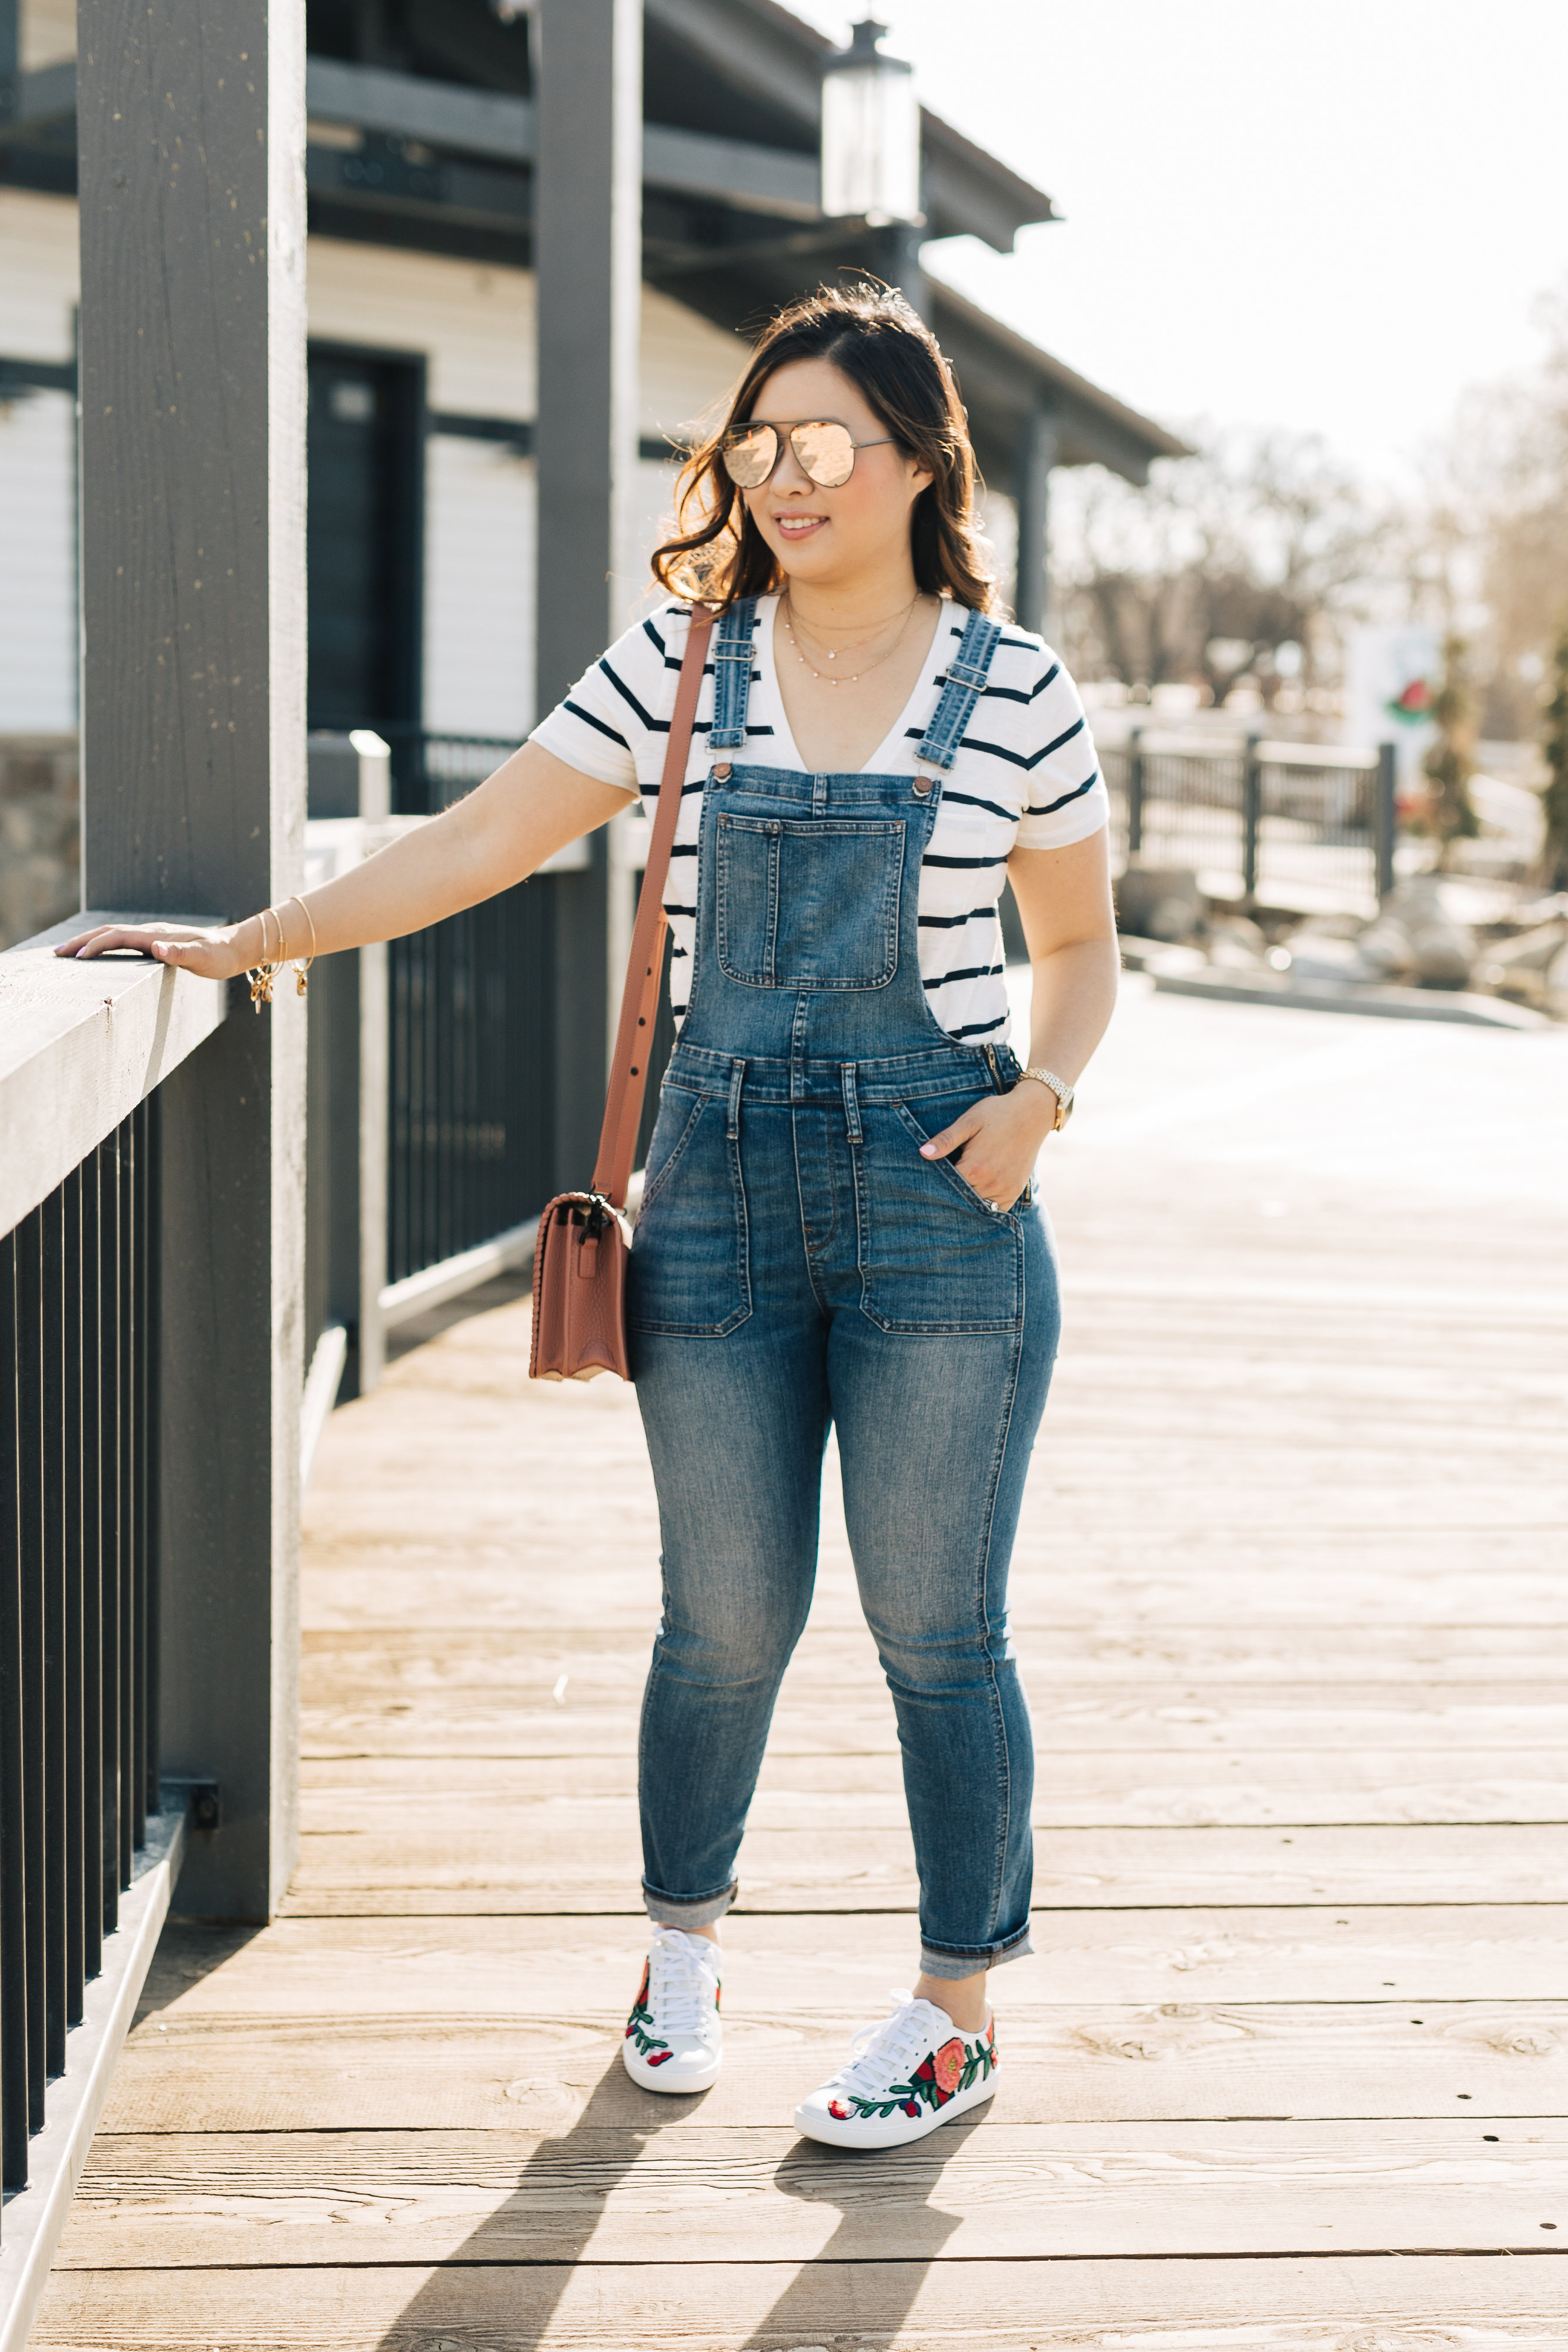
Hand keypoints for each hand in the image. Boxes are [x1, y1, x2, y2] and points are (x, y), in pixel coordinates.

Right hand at [53, 920, 256, 981]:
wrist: (234, 948)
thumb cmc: (219, 956)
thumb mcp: (203, 958)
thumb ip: (181, 954)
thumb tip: (157, 949)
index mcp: (156, 936)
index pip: (118, 937)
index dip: (96, 946)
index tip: (77, 959)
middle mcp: (150, 933)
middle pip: (107, 932)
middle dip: (81, 942)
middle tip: (56, 954)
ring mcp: (151, 937)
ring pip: (112, 935)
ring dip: (88, 942)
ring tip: (67, 954)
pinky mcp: (154, 944)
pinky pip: (122, 943)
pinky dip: (103, 946)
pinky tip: (97, 955)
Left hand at [918, 1082, 1058, 1211]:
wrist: (1032, 1112)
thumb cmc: (996, 1113)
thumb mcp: (969, 1121)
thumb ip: (946, 1139)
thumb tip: (923, 1153)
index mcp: (974, 1168)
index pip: (946, 1187)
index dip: (936, 1183)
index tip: (931, 1177)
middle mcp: (991, 1183)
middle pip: (961, 1199)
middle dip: (951, 1192)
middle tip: (947, 1181)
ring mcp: (1005, 1189)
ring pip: (978, 1206)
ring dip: (968, 1200)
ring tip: (962, 1186)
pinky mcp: (1015, 1191)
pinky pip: (996, 1208)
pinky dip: (985, 1203)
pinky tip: (978, 1191)